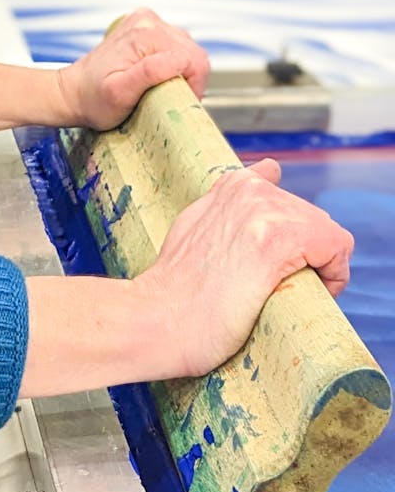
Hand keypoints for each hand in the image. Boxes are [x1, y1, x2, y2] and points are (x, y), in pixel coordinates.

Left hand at [55, 8, 209, 131]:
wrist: (73, 92)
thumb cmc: (94, 99)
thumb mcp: (120, 93)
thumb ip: (150, 73)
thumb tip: (179, 61)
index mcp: (145, 35)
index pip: (194, 60)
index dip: (192, 86)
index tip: (175, 101)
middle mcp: (147, 22)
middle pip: (193, 53)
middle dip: (188, 79)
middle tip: (169, 98)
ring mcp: (146, 22)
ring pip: (187, 49)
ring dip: (181, 71)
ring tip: (160, 87)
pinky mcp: (145, 27)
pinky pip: (176, 45)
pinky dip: (173, 63)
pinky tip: (157, 75)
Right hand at [138, 159, 354, 378]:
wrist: (156, 319)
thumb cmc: (176, 290)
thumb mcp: (197, 225)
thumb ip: (229, 201)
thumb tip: (267, 172)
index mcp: (233, 184)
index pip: (291, 201)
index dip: (293, 239)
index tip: (275, 269)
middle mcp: (250, 190)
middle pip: (313, 219)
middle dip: (309, 255)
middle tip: (282, 290)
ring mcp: (263, 212)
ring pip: (328, 233)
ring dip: (322, 266)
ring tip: (289, 294)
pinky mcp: (276, 241)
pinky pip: (335, 246)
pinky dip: (335, 273)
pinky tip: (313, 291)